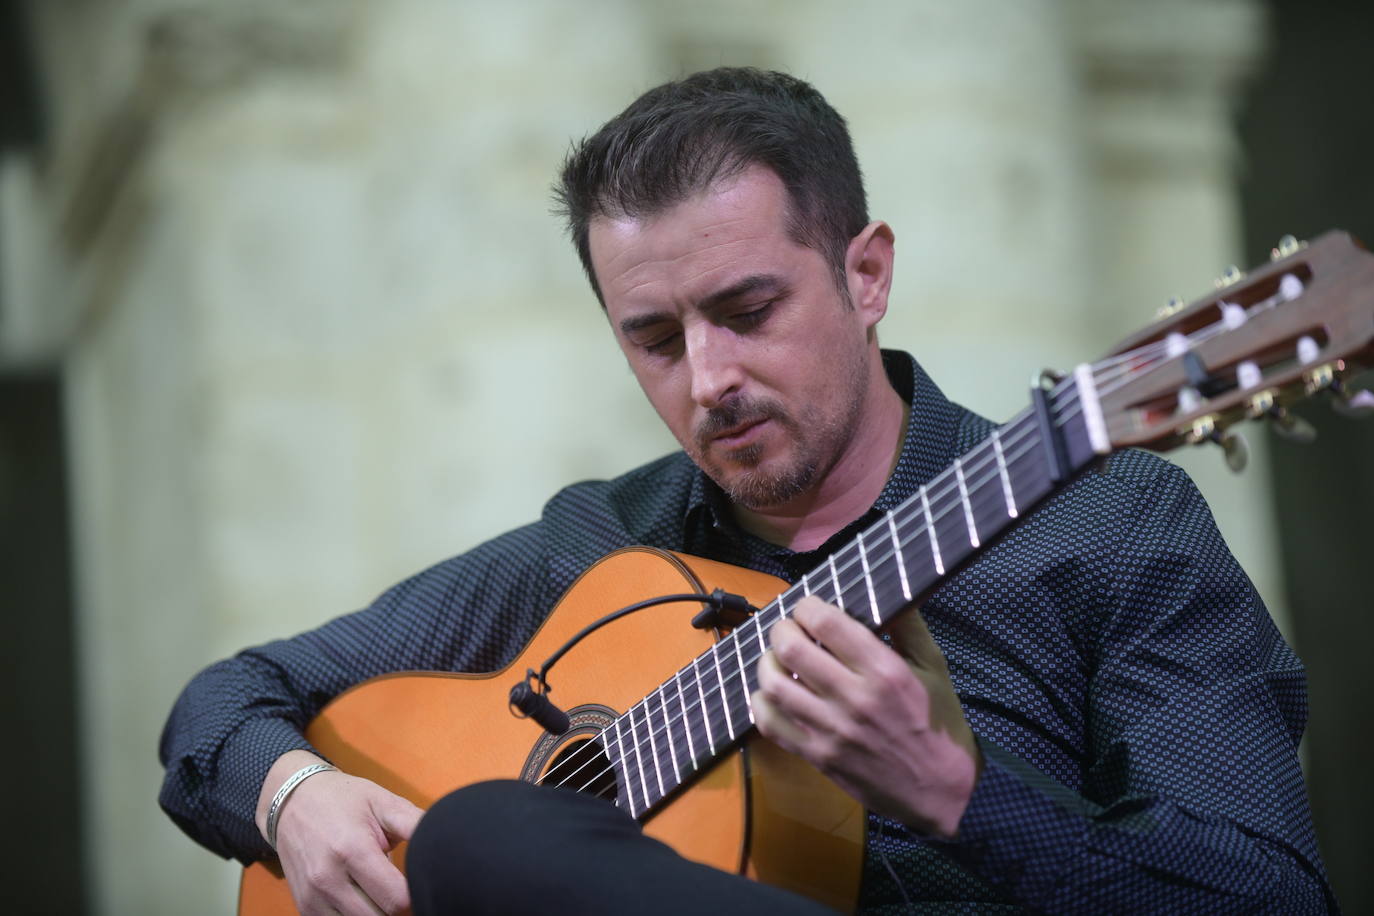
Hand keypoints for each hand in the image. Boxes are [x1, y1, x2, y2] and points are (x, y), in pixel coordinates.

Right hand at [256, 751, 423, 914]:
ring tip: (378, 887)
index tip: (417, 881)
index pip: (396, 900)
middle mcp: (328, 878)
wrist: (293, 801)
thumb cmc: (343, 799)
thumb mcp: (383, 801)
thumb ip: (415, 823)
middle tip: (399, 884)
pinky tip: (362, 895)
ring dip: (376, 912)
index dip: (414, 895)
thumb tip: (446, 838)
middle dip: (396, 905)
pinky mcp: (305, 907)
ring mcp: (313, 897)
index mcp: (352, 850)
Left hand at [752, 597, 981, 837]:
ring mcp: (832, 731)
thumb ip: (908, 625)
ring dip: (767, 664)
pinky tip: (772, 694)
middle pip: (792, 649)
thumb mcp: (934, 667)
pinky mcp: (819, 757)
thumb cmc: (938, 724)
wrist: (943, 792)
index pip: (826, 623)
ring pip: (773, 685)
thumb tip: (886, 587)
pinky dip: (761, 704)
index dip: (808, 606)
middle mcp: (854, 698)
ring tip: (777, 659)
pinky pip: (771, 725)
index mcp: (884, 671)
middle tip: (788, 630)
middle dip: (782, 630)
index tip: (809, 606)